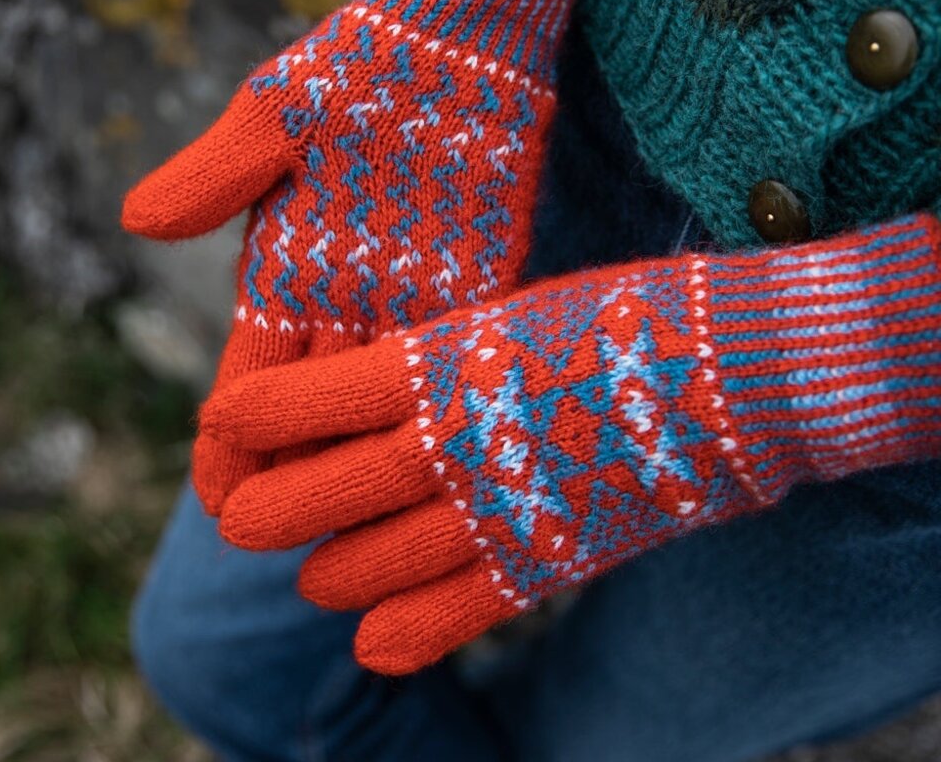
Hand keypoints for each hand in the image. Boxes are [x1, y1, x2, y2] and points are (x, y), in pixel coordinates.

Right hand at [122, 0, 573, 510]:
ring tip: (359, 523)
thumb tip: (134, 224)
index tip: (218, 498)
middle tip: (283, 539)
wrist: (458, 35)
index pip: (248, 374)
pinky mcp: (476, 278)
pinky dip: (434, 405)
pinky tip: (440, 453)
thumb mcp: (275, 113)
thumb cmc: (359, 64)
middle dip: (293, 472)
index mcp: (287, 264)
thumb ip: (216, 172)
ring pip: (376, 397)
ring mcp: (411, 291)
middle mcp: (346, 293)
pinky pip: (449, 356)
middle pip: (310, 404)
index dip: (227, 439)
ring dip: (361, 455)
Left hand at [206, 214, 940, 672]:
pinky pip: (453, 612)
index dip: (248, 419)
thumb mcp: (508, 309)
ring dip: (330, 575)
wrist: (731, 370)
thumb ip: (437, 358)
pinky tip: (372, 643)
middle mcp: (448, 440)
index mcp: (434, 362)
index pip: (303, 400)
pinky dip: (404, 632)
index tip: (219, 426)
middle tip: (237, 519)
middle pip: (319, 493)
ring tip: (315, 577)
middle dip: (265, 510)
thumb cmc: (618, 313)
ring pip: (372, 564)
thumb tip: (375, 383)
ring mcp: (495, 509)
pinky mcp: (544, 560)